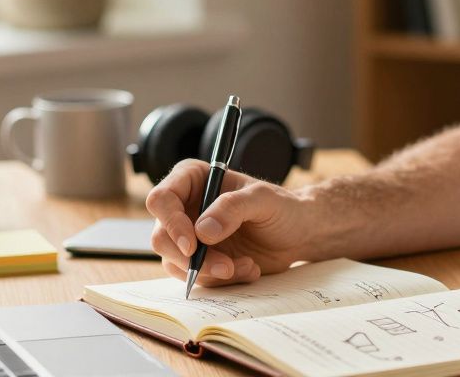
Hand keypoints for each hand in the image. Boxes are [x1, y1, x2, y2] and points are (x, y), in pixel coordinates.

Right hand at [145, 160, 313, 286]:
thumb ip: (234, 207)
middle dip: (193, 258)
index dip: (171, 223)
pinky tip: (248, 269)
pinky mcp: (198, 261)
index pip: (161, 199)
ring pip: (175, 263)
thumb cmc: (283, 208)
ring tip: (246, 266)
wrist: (297, 235)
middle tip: (227, 267)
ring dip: (210, 272)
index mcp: (193, 180)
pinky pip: (194, 278)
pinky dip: (221, 280)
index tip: (193, 245)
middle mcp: (184, 207)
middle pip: (161, 237)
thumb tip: (202, 230)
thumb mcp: (265, 200)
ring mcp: (189, 236)